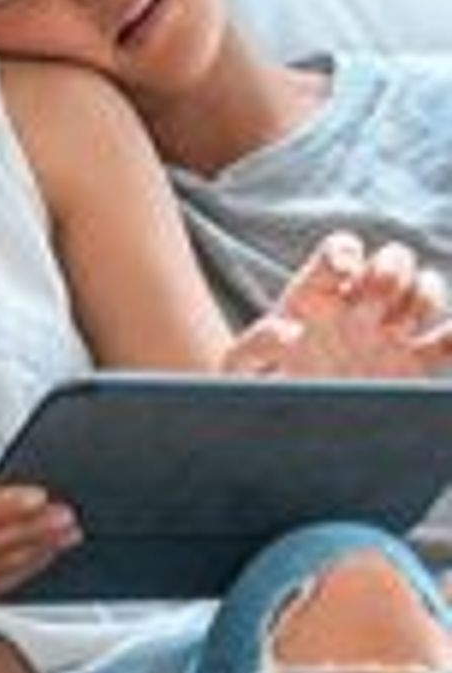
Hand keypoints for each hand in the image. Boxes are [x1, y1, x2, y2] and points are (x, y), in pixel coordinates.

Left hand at [231, 233, 451, 377]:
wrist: (285, 421)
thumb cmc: (259, 386)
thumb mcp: (241, 367)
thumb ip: (254, 347)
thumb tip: (287, 333)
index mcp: (316, 295)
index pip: (340, 251)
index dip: (344, 253)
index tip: (342, 272)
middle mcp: (358, 305)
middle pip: (393, 261)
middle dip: (391, 271)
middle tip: (373, 306)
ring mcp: (390, 332)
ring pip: (426, 292)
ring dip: (422, 300)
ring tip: (395, 333)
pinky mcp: (415, 365)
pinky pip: (450, 342)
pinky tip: (448, 337)